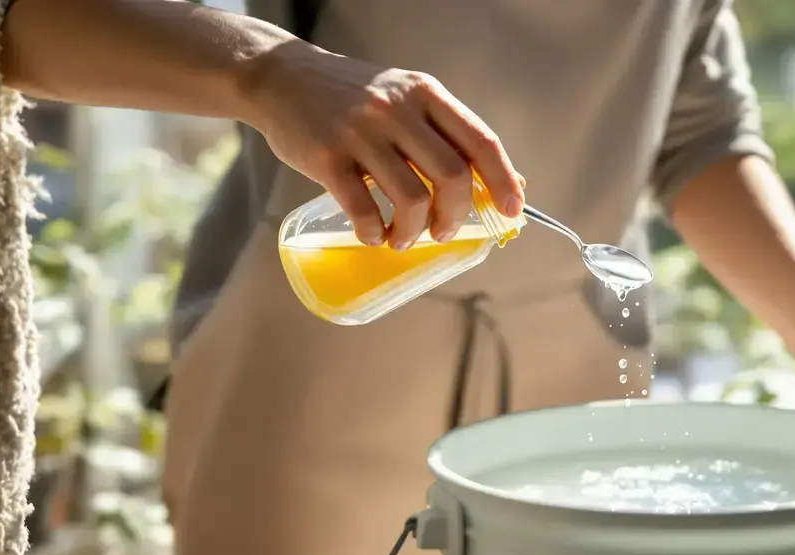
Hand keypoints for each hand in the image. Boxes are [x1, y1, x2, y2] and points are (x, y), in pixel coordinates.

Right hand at [242, 43, 524, 247]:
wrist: (281, 77)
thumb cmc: (354, 97)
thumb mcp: (407, 97)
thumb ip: (449, 134)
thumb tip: (506, 180)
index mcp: (425, 93)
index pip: (481, 140)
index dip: (503, 180)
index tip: (513, 210)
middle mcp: (397, 109)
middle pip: (451, 175)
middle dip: (456, 216)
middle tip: (444, 232)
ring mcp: (360, 132)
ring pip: (411, 198)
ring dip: (414, 231)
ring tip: (404, 237)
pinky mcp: (326, 156)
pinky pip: (362, 209)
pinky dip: (374, 232)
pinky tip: (373, 234)